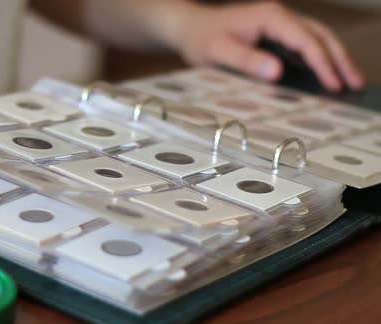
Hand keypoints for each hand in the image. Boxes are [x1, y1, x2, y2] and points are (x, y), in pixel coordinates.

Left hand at [156, 1, 363, 90]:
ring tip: (350, 82)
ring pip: (316, 38)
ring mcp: (279, 23)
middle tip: (356, 85)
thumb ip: (246, 61)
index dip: (323, 63)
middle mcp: (279, 16)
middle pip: (319, 35)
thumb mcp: (218, 52)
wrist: (189, 27)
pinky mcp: (276, 34)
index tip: (335, 85)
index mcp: (270, 16)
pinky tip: (326, 76)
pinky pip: (304, 45)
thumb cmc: (200, 39)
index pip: (305, 39)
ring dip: (334, 58)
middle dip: (339, 60)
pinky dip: (319, 59)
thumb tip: (277, 73)